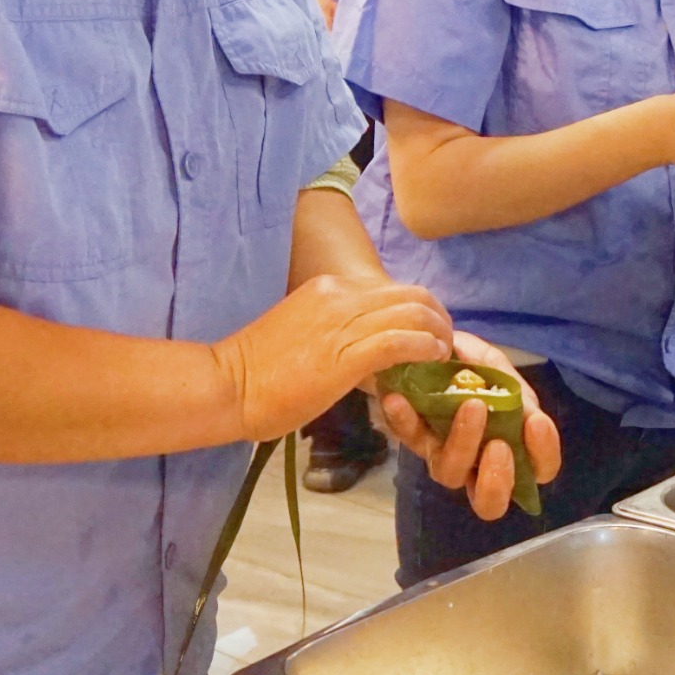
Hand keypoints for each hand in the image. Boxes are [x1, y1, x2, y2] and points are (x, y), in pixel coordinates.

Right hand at [212, 274, 452, 441]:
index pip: (393, 290)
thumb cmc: (259, 371)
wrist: (228, 386)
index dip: (420, 310)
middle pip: (412, 294)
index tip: (429, 333)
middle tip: (446, 344)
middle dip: (438, 318)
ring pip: (413, 313)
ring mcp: (343, 322)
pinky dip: (425, 348)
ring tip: (445, 355)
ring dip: (438, 333)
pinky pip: (400, 340)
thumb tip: (371, 349)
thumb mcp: (304, 333)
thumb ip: (337, 332)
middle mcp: (340, 296)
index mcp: (329, 289)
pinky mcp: (346, 353)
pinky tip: (432, 361)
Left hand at [378, 331, 563, 523]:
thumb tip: (527, 413)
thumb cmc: (476, 367)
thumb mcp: (501, 371)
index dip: (542, 458)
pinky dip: (403, 419)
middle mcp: (476, 464)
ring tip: (473, 405)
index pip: (537, 472)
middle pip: (490, 503)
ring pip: (449, 474)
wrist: (434, 349)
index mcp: (511, 447)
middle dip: (497, 481)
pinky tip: (398, 399)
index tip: (537, 424)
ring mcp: (442, 454)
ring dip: (464, 444)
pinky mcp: (412, 436)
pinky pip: (407, 435)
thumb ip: (515, 391)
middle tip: (500, 445)